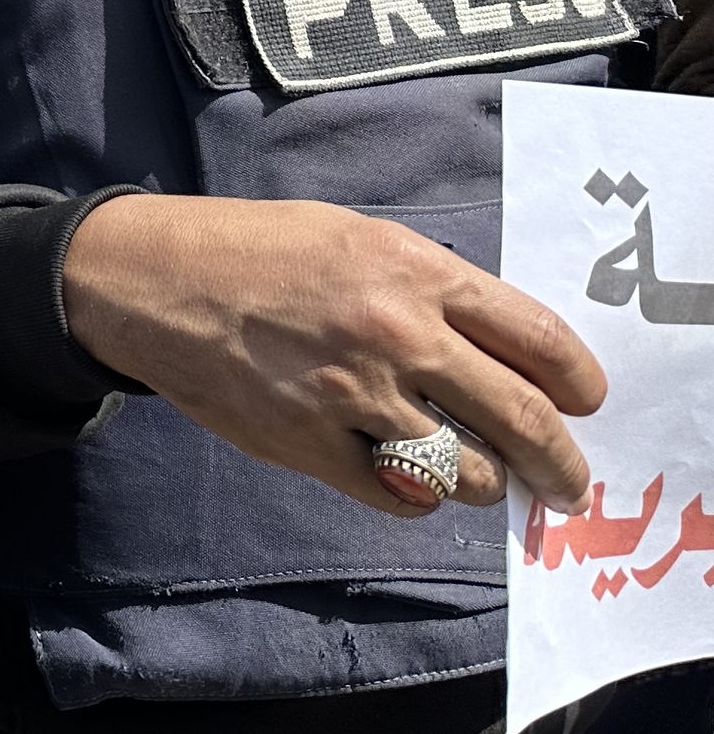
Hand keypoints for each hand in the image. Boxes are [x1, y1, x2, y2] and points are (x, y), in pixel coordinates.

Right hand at [63, 193, 605, 518]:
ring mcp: (351, 394)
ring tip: (474, 474)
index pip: (538, 339)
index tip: (585, 402)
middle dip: (560, 461)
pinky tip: (406, 477)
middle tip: (567, 480)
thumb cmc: (250, 249)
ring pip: (466, 471)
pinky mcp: (308, 444)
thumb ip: (427, 288)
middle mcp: (394, 333)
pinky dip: (416, 497)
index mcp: (413, 271)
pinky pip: (400, 497)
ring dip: (483, 481)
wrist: (147, 279)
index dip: (579, 382)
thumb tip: (495, 351)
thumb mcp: (352, 237)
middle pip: (521, 417)